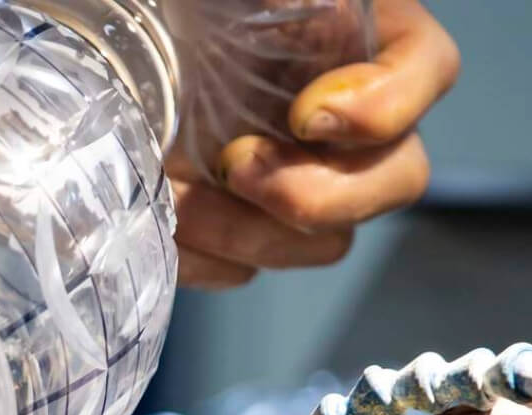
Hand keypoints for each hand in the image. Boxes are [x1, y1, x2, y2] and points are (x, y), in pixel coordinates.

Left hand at [169, 0, 459, 289]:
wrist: (100, 66)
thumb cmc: (161, 12)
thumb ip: (290, 4)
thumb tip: (315, 28)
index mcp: (358, 38)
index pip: (430, 70)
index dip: (386, 104)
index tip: (305, 114)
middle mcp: (346, 118)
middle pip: (398, 179)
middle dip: (317, 191)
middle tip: (233, 165)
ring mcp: (301, 181)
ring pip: (325, 241)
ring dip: (247, 232)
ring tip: (174, 193)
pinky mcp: (245, 230)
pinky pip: (246, 271)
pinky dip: (202, 256)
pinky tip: (160, 219)